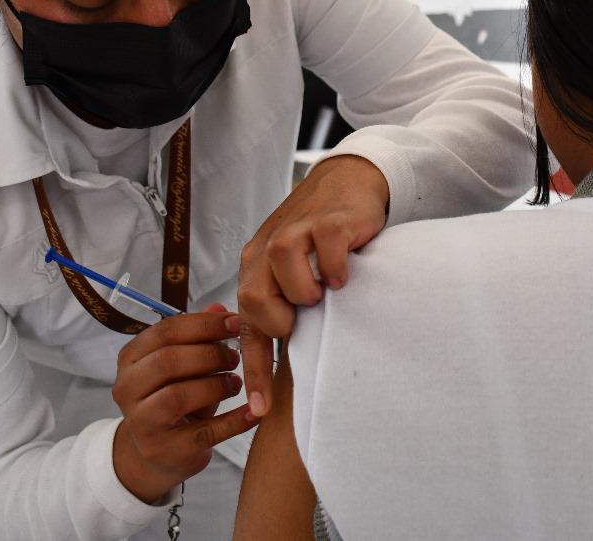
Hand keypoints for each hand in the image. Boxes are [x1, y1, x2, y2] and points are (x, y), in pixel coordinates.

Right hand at [111, 304, 257, 503]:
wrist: (158, 454)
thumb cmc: (174, 400)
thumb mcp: (183, 365)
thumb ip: (198, 336)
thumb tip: (220, 307)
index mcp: (131, 359)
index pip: (164, 332)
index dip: (204, 324)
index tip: (237, 323)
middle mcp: (127, 390)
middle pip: (168, 361)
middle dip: (210, 354)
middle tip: (236, 356)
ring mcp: (143, 423)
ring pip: (178, 396)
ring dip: (216, 384)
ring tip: (236, 382)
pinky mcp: (165, 451)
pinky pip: (204, 432)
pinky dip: (234, 421)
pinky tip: (254, 412)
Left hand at [238, 155, 388, 417]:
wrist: (346, 183)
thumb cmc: (319, 237)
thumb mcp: (294, 272)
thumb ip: (284, 306)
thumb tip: (284, 365)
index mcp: (255, 268)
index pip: (246, 324)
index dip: (253, 370)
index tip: (259, 410)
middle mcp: (267, 250)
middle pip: (252, 297)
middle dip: (278, 320)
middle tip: (304, 317)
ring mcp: (296, 232)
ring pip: (283, 270)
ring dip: (305, 292)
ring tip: (325, 292)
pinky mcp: (328, 222)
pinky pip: (324, 252)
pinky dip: (334, 269)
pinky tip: (345, 273)